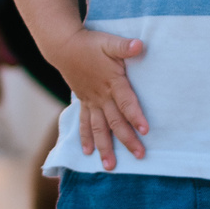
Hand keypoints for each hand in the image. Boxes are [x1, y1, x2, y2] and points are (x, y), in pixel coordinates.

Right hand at [54, 28, 148, 169]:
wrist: (64, 47)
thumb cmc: (91, 44)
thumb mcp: (110, 42)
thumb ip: (125, 46)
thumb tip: (140, 45)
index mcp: (112, 82)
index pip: (126, 102)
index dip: (135, 116)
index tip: (145, 130)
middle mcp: (101, 96)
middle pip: (115, 121)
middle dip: (127, 139)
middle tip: (139, 155)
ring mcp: (91, 101)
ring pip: (99, 128)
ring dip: (104, 147)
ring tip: (110, 166)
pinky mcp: (84, 102)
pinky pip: (84, 123)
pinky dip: (86, 138)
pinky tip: (88, 152)